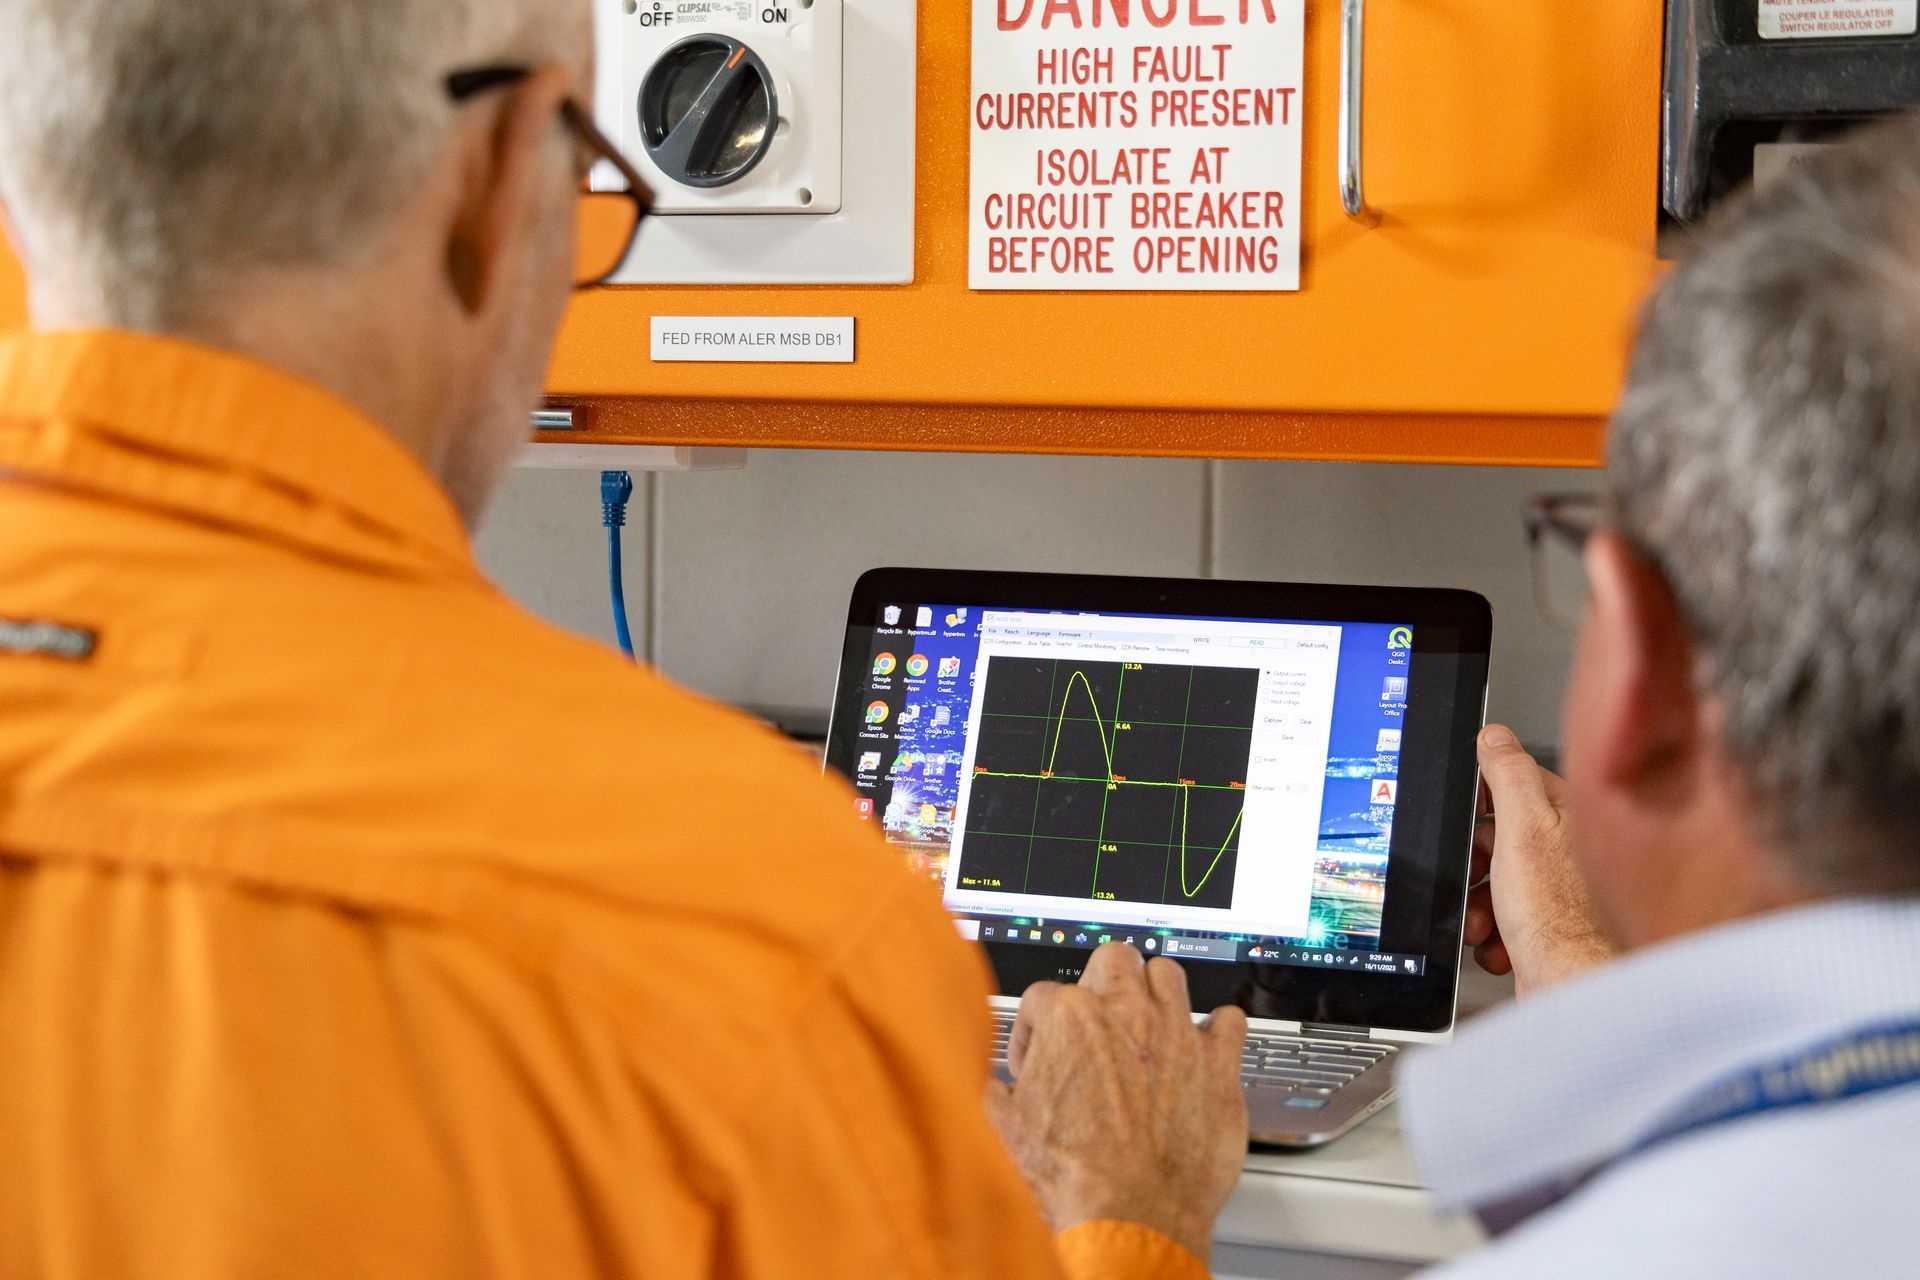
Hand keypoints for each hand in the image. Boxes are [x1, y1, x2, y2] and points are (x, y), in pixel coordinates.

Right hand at [986, 943, 1247, 1264]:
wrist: (1131, 1216)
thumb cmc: (1074, 1177)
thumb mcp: (1002, 1126)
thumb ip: (991, 1083)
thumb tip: (986, 1076)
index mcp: (1070, 1019)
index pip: (1043, 995)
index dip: (1035, 1031)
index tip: (1041, 1058)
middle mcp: (1126, 1014)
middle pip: (1113, 959)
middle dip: (1102, 984)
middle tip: (1097, 1022)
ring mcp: (1176, 1034)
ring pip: (1170, 973)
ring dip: (1156, 994)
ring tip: (1147, 1026)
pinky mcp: (1218, 1063)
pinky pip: (1230, 1019)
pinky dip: (1218, 1031)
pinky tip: (1202, 1050)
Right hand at [1464, 724, 1615, 997]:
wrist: (1574, 992)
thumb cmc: (1560, 920)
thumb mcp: (1524, 830)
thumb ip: (1509, 775)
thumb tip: (1495, 735)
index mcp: (1568, 817)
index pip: (1515, 786)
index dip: (1482, 805)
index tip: (1468, 823)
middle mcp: (1570, 852)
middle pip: (1501, 839)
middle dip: (1476, 865)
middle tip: (1473, 878)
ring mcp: (1561, 894)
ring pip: (1499, 883)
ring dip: (1478, 904)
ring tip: (1483, 923)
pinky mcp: (1550, 931)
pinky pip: (1507, 920)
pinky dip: (1494, 934)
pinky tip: (1500, 945)